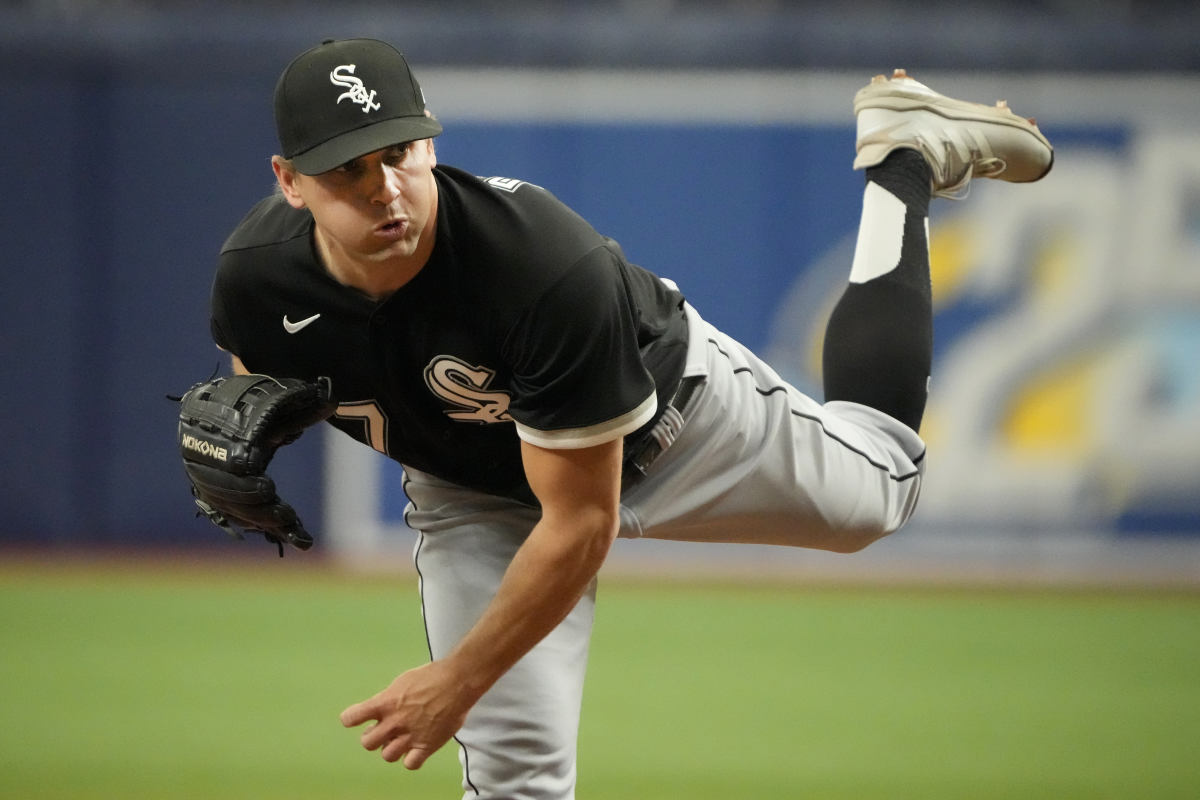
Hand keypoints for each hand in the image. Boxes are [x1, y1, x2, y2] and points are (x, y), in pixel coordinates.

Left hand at [339, 661, 476, 768]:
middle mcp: (394, 722)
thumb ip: (389, 698)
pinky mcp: (426, 746)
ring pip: (387, 756)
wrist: (457, 682)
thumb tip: (383, 707)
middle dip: (373, 737)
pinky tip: (416, 749)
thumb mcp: (403, 681)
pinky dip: (411, 759)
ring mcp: (410, 736)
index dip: (352, 719)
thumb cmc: (432, 676)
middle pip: (367, 743)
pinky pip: (410, 764)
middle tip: (383, 731)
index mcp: (385, 703)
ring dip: (392, 748)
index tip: (357, 718)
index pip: (352, 718)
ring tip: (401, 740)